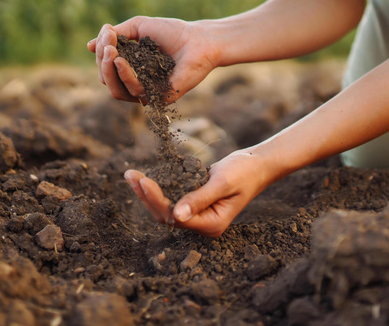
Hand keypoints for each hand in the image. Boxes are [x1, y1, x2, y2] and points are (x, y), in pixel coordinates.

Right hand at [86, 17, 219, 103]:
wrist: (199, 39)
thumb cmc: (172, 31)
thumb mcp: (138, 27)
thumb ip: (115, 36)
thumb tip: (89, 46)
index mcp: (131, 68)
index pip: (106, 67)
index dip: (101, 52)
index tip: (107, 33)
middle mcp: (137, 83)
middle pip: (107, 81)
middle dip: (102, 62)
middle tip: (107, 45)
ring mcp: (148, 92)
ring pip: (116, 91)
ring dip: (109, 70)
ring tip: (112, 51)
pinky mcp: (160, 98)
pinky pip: (135, 92)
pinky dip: (125, 76)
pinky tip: (122, 61)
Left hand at [123, 150, 270, 236]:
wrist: (257, 163)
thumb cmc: (244, 172)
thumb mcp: (222, 183)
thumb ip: (200, 199)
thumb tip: (177, 215)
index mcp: (211, 225)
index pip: (176, 217)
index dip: (157, 200)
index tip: (143, 181)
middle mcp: (203, 224)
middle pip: (166, 215)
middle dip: (146, 196)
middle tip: (130, 175)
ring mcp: (198, 214)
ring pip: (166, 207)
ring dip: (148, 192)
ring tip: (131, 175)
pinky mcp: (195, 203)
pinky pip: (172, 198)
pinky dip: (158, 187)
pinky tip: (144, 178)